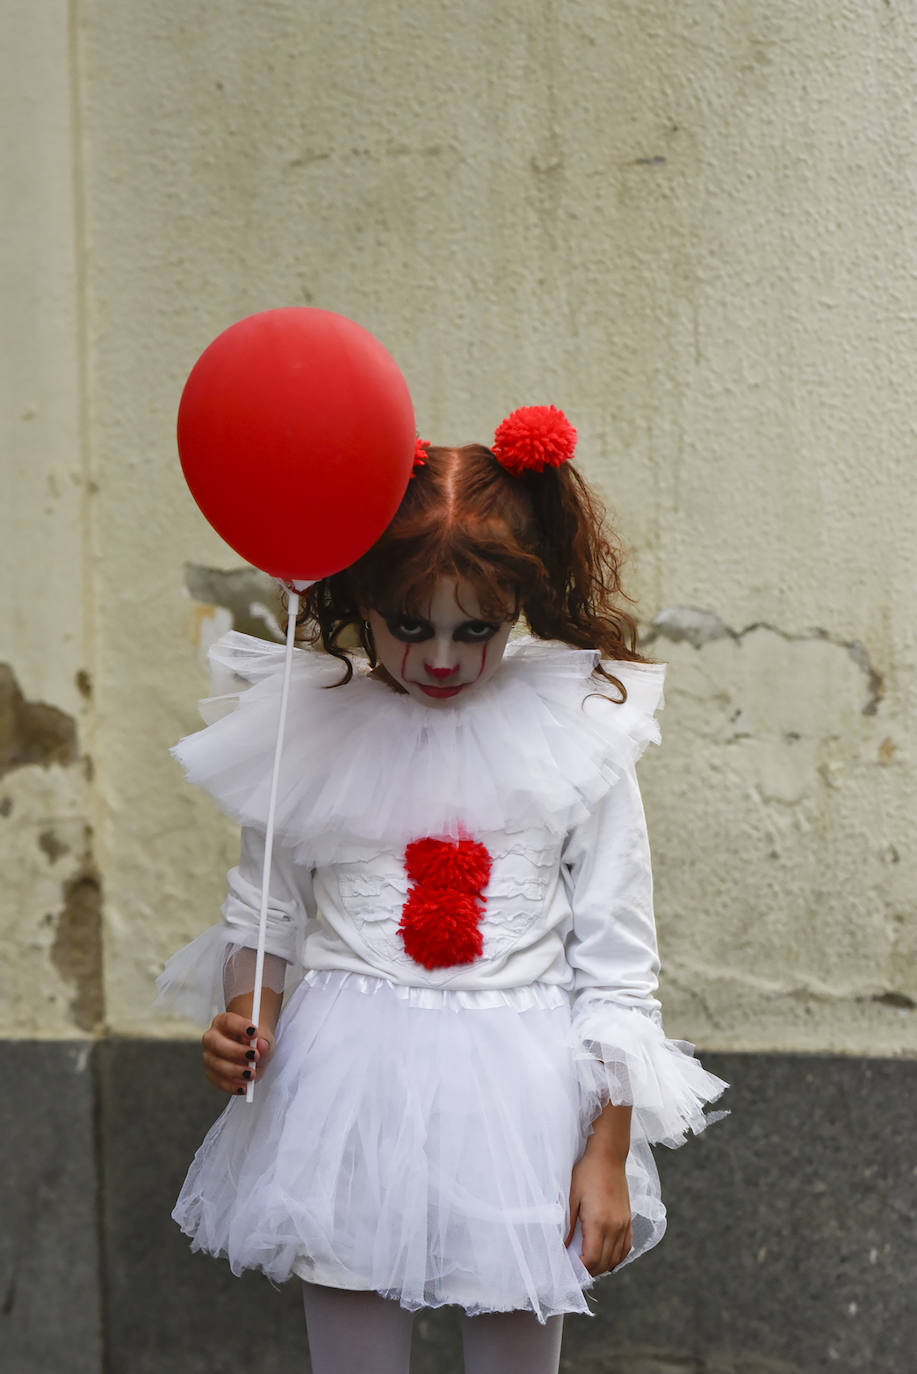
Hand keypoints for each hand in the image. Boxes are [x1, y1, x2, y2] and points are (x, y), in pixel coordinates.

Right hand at [201, 1011, 274, 1094]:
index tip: (255, 1033)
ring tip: (252, 1074)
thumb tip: (261, 1045)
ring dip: (235, 1070)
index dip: (239, 1026)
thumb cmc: (255, 1042)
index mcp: (223, 1022)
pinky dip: (231, 1086)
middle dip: (236, 1051)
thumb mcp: (264, 1039)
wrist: (250, 1052)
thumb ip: (264, 1042)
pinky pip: (217, 1081)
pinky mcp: (211, 1073)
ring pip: (216, 1064)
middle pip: (217, 1043)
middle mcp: (211, 1037)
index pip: (228, 1021)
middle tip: (255, 1056)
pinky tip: (244, 1088)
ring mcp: (209, 1056)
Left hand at [565, 1151, 632, 1275]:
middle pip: (603, 1263)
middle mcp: (615, 1227)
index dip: (579, 1269)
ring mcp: (624, 1224)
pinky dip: (616, 1258)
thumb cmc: (586, 1173)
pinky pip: (626, 1248)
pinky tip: (605, 1257)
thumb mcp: (570, 1197)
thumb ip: (566, 1226)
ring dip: (601, 1266)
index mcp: (599, 1222)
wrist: (608, 1156)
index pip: (591, 1259)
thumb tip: (561, 1248)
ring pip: (616, 1258)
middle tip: (573, 1271)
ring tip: (586, 1266)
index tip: (567, 1269)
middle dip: (588, 1271)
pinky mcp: (629, 1220)